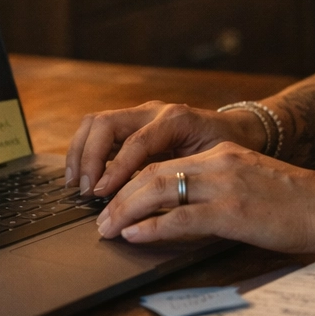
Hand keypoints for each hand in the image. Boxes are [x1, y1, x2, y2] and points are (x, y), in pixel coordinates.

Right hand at [64, 100, 264, 196]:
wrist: (238, 129)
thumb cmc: (229, 150)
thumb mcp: (215, 163)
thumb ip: (186, 177)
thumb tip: (156, 204)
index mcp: (177, 119)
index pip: (136, 141)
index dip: (116, 168)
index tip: (102, 193)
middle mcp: (154, 110)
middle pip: (106, 123)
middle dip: (90, 158)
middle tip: (86, 191)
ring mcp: (140, 114)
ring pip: (96, 122)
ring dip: (80, 152)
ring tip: (76, 184)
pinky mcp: (131, 123)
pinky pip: (98, 130)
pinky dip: (84, 151)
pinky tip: (80, 176)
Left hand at [94, 142, 314, 252]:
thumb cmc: (296, 202)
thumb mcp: (250, 183)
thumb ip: (216, 190)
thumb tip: (179, 212)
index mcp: (222, 155)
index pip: (162, 163)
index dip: (130, 183)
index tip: (112, 202)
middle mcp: (219, 164)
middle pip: (152, 173)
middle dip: (119, 197)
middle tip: (100, 220)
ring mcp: (226, 186)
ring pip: (159, 189)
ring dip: (126, 211)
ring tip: (108, 229)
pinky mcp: (234, 212)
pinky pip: (182, 218)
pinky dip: (153, 227)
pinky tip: (135, 235)